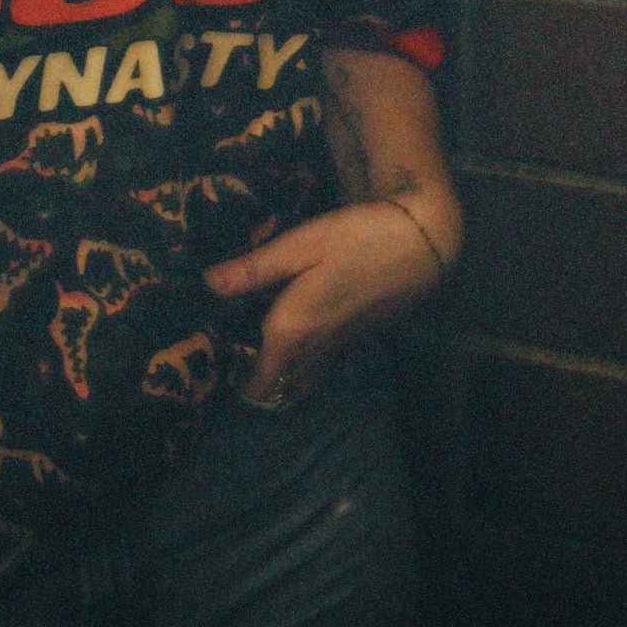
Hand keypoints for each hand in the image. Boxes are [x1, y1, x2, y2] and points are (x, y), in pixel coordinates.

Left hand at [204, 195, 456, 407]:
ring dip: (283, 376)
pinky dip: (304, 365)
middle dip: (258, 382)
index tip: (219, 366)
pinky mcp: (357, 337)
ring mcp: (341, 347)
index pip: (262, 381)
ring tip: (258, 351)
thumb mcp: (299, 245)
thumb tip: (207, 284)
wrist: (419, 244)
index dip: (241, 383)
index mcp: (293, 330)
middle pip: (282, 387)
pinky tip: (295, 336)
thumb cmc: (354, 239)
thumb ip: (254, 270)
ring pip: (305, 380)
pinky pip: (323, 366)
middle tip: (233, 356)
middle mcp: (316, 349)